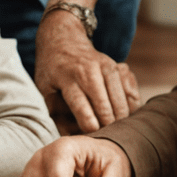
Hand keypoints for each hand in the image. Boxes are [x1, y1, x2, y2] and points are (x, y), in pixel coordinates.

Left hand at [34, 11, 141, 131]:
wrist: (63, 39)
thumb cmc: (52, 70)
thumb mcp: (44, 88)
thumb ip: (55, 113)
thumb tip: (69, 138)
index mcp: (67, 77)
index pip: (80, 104)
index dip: (88, 123)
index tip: (93, 134)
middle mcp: (89, 71)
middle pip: (104, 105)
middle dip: (107, 125)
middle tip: (105, 137)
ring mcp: (106, 67)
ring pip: (121, 100)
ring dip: (121, 118)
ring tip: (115, 130)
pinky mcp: (118, 67)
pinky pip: (132, 91)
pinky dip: (131, 106)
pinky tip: (125, 114)